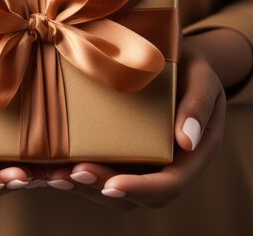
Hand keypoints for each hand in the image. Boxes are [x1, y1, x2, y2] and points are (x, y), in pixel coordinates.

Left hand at [44, 39, 228, 210]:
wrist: (171, 56)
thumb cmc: (190, 66)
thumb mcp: (202, 77)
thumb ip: (198, 104)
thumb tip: (187, 141)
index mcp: (193, 155)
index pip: (170, 184)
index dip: (141, 189)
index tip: (113, 185)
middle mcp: (167, 166)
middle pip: (136, 195)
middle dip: (102, 187)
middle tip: (72, 174)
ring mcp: (142, 163)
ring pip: (113, 189)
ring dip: (83, 186)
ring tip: (55, 174)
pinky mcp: (120, 154)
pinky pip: (100, 170)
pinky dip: (76, 173)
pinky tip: (50, 166)